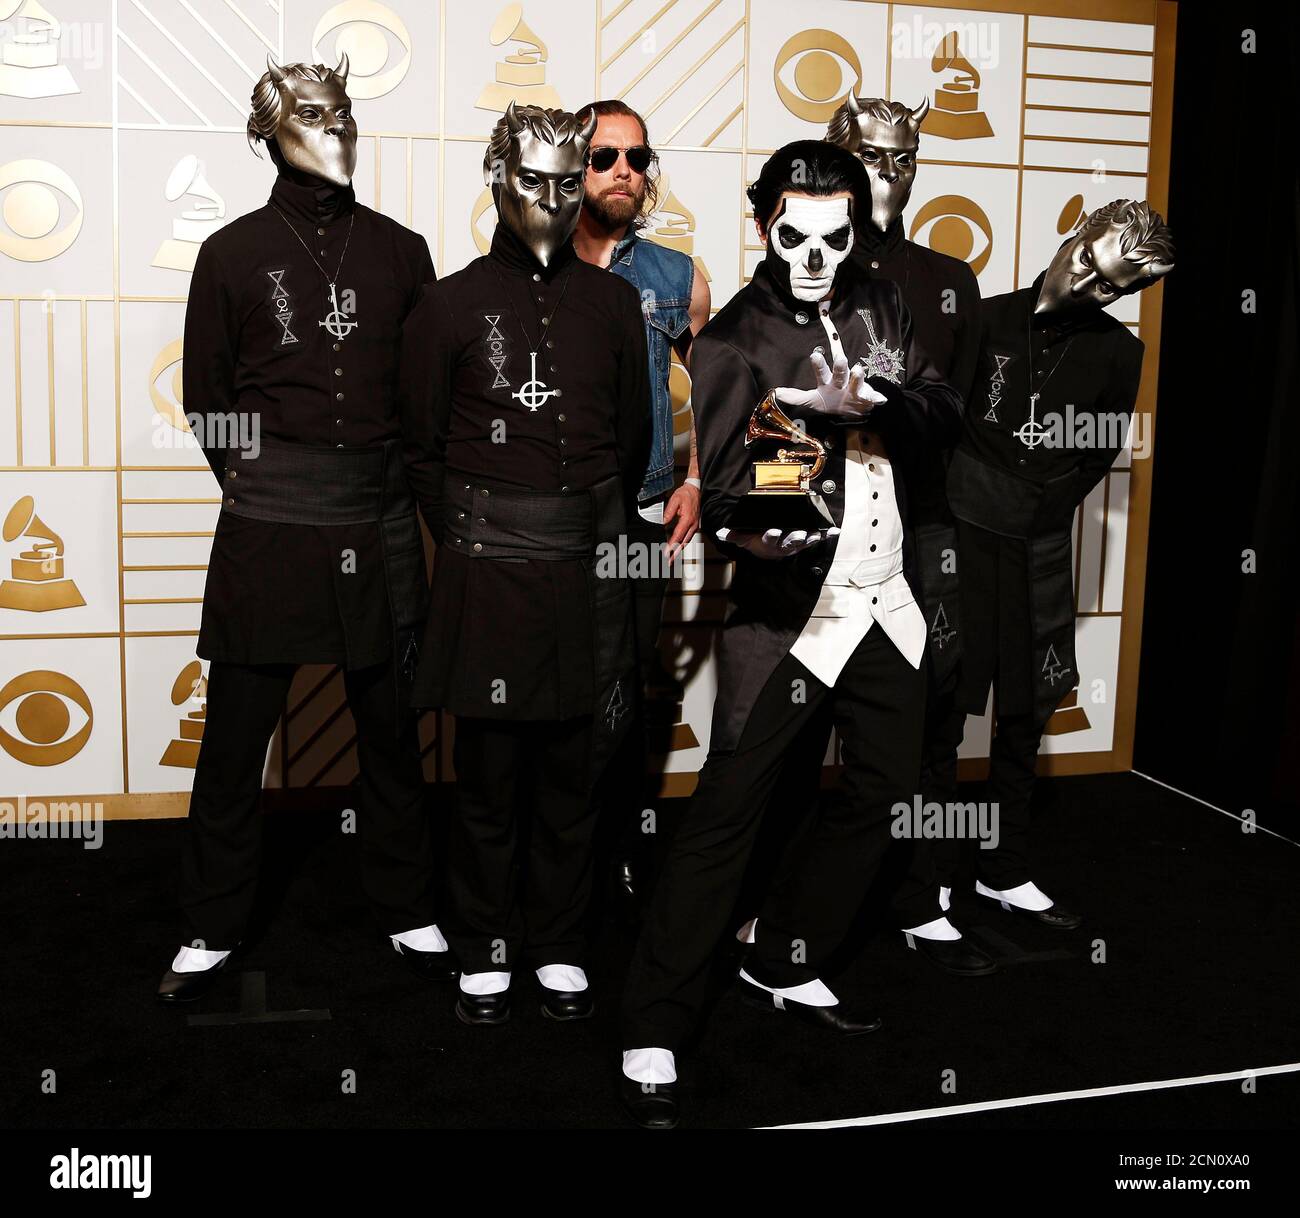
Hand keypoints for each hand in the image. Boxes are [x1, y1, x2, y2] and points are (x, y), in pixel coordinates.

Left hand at [663, 482, 700, 561]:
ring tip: (672, 558)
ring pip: (686, 542)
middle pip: (683, 542)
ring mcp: (695, 526)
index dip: (672, 546)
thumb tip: (663, 522)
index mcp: (688, 519)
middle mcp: (693, 525)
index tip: (666, 553)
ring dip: (679, 550)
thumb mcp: (674, 500)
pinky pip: (688, 538)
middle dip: (676, 553)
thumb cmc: (686, 494)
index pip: (678, 536)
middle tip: (669, 561)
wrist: (695, 490)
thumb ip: (668, 512)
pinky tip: (677, 548)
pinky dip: (682, 544)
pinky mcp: (694, 526)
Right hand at [715, 526, 839, 558]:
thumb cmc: (757, 542)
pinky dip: (826, 535)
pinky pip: (817, 537)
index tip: (773, 530)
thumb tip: (720, 532)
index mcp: (769, 542)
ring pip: (805, 541)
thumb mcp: (744, 539)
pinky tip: (834, 531)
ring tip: (819, 533)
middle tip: (800, 533)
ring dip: (812, 538)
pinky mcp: (805, 541)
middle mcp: (784, 545)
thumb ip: (734, 535)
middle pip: (790, 541)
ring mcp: (796, 544)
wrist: (769, 552)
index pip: (769, 539)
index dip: (771, 535)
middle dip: (795, 537)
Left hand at [773, 350, 887, 420]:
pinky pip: (873, 398)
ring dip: (858, 376)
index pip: (821, 371)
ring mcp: (855, 389)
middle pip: (840, 373)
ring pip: (856, 381)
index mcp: (828, 382)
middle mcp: (841, 383)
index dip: (818, 364)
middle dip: (840, 367)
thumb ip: (796, 396)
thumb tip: (775, 392)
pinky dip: (876, 398)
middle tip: (841, 359)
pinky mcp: (867, 398)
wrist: (854, 409)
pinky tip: (880, 398)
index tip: (815, 354)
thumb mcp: (813, 400)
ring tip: (858, 370)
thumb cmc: (832, 400)